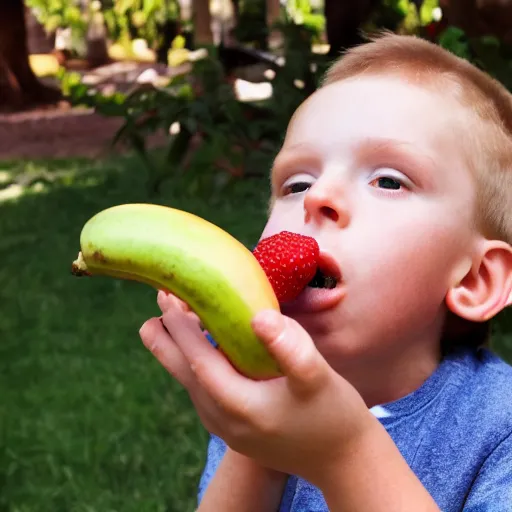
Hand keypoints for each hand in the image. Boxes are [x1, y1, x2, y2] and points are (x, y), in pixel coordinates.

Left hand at [139, 290, 376, 486]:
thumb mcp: (317, 379)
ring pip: (192, 380)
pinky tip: (204, 345)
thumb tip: (259, 316)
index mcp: (238, 406)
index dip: (181, 328)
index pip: (198, 361)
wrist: (342, 460)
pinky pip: (204, 388)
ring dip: (180, 347)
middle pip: (184, 372)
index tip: (169, 296)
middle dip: (166, 336)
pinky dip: (197, 361)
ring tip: (173, 316)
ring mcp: (226, 425)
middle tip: (157, 300)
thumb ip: (290, 349)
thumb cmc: (333, 417)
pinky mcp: (234, 425)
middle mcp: (222, 419)